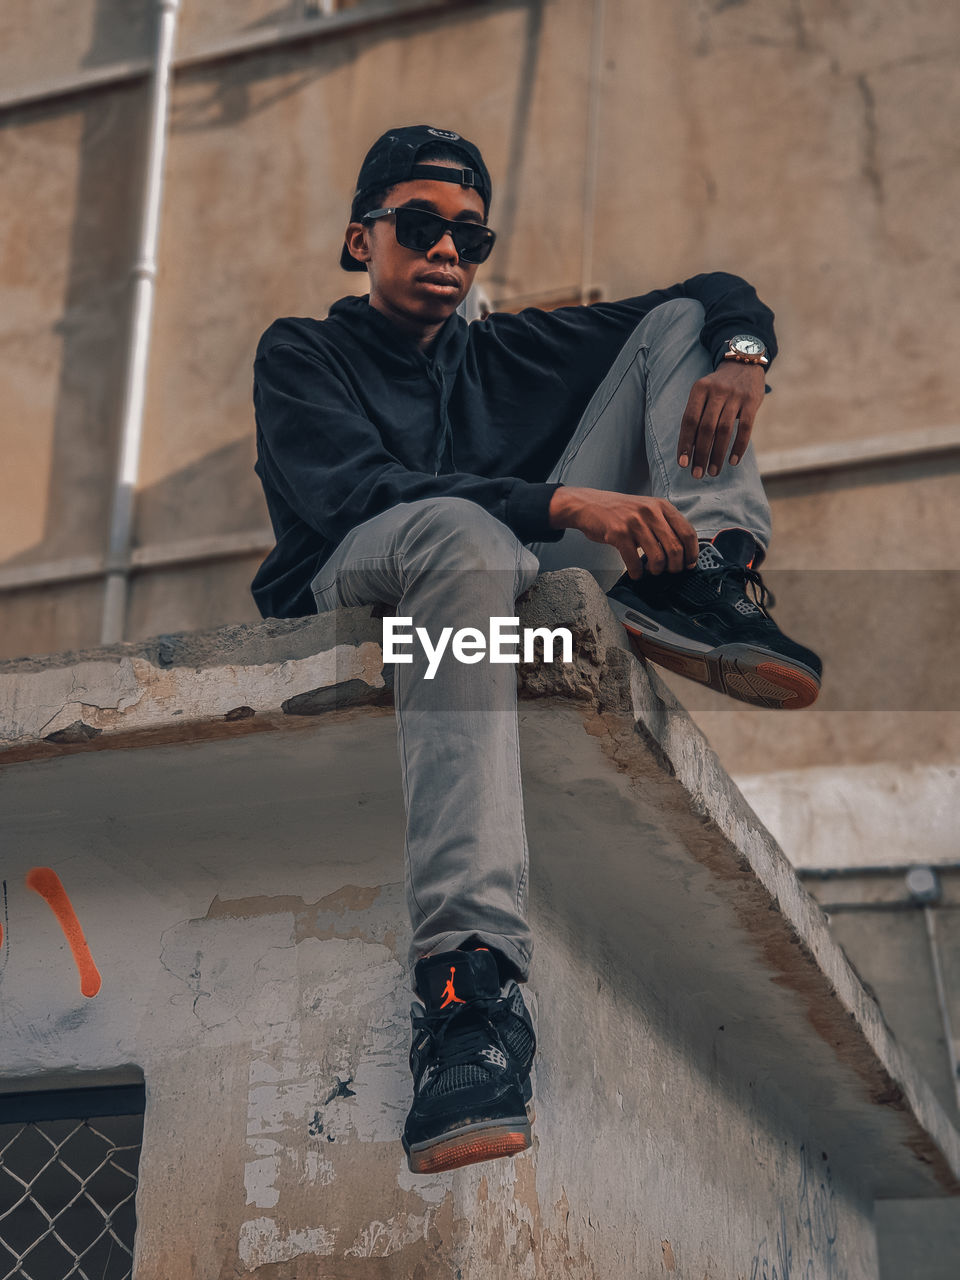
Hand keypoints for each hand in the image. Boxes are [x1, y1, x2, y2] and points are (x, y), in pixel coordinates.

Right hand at [548, 487, 698, 578]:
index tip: (689, 564)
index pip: (687, 532)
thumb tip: (681, 550)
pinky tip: (636, 573)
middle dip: (675, 566)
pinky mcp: (618, 534)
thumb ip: (663, 524)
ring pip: (658, 557)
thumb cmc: (619, 511)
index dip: (692, 552)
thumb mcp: (646, 509)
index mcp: (661, 506)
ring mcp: (634, 522)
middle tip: (670, 571)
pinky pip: (635, 561)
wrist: (589, 505)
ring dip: (657, 570)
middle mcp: (650, 512)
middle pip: (675, 547)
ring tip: (652, 571)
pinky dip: (637, 572)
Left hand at [676, 361, 764, 478]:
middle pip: (706, 428)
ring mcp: (736, 395)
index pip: (689, 420)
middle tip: (697, 474)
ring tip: (713, 471)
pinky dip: (738, 447)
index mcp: (699, 389)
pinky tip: (732, 461)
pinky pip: (745, 428)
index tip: (682, 464)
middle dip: (701, 454)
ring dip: (718, 454)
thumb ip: (696, 417)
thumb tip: (688, 450)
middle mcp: (717, 391)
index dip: (685, 443)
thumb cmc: (718, 388)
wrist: (744, 364)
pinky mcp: (752, 401)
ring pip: (724, 430)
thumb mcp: (703, 394)